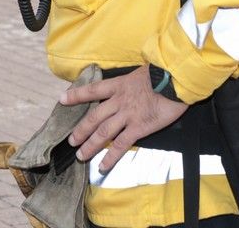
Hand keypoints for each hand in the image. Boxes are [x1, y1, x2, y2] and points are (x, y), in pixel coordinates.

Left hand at [62, 65, 187, 173]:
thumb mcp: (140, 73)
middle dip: (80, 130)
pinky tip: (102, 165)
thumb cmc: (162, 74)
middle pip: (94, 117)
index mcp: (118, 85)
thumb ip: (131, 82)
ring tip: (80, 155)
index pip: (92, 90)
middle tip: (70, 141)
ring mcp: (127, 115)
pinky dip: (110, 156)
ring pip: (103, 132)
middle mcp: (118, 101)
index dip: (76, 95)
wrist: (175, 80)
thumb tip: (129, 84)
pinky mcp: (139, 128)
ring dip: (90, 145)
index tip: (62, 99)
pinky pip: (121, 144)